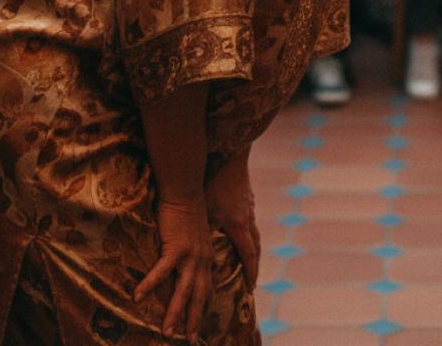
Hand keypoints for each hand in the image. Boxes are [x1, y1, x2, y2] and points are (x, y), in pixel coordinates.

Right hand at [133, 196, 213, 341]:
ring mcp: (190, 254)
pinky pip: (161, 271)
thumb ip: (191, 250)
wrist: (185, 189)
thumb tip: (182, 261)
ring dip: (175, 314)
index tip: (200, 324)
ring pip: (183, 291)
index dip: (203, 307)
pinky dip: (150, 285)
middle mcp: (202, 259)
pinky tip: (137, 297)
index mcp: (206, 257)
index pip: (207, 288)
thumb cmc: (186, 209)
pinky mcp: (176, 247)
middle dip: (194, 320)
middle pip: (199, 296)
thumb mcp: (195, 234)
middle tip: (190, 340)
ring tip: (166, 334)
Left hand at [207, 154, 260, 289]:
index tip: (250, 289)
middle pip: (255, 246)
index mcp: (238, 225)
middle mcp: (247, 217)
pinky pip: (249, 218)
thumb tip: (186, 254)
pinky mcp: (245, 194)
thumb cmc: (212, 181)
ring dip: (251, 247)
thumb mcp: (203, 211)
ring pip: (253, 232)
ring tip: (248, 258)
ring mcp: (248, 205)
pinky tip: (240, 227)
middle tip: (252, 281)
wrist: (228, 153)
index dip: (249, 273)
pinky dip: (246, 230)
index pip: (248, 255)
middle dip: (253, 265)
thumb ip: (200, 233)